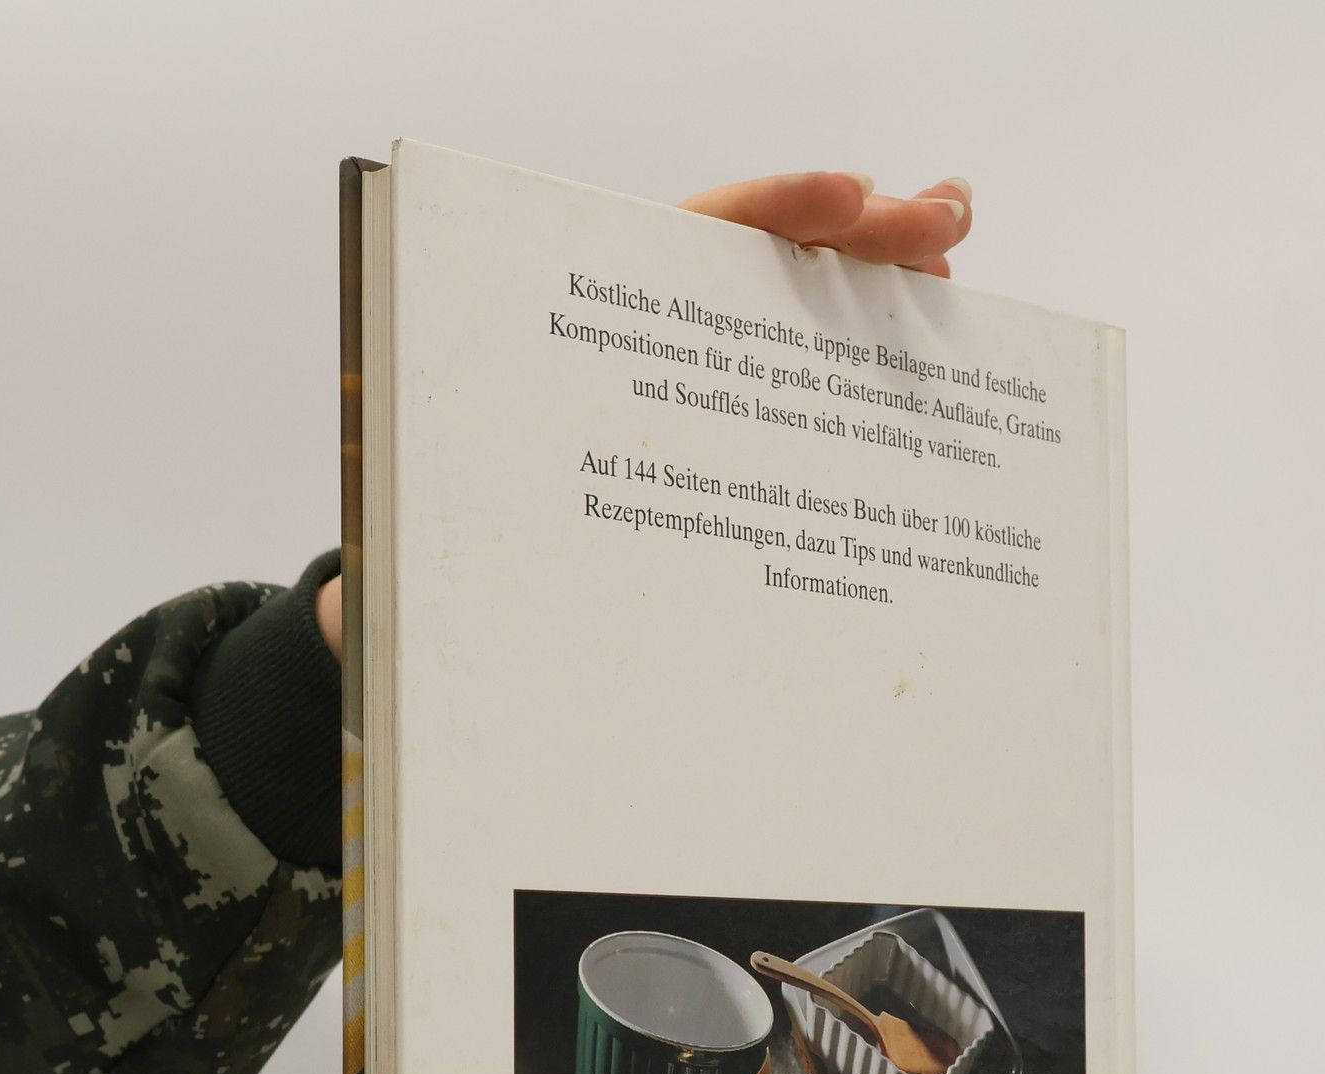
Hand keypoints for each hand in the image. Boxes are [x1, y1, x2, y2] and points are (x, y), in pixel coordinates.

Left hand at [315, 172, 971, 659]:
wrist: (460, 621)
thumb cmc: (441, 578)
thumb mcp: (423, 573)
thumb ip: (406, 582)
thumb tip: (366, 611)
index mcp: (574, 349)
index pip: (673, 251)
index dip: (765, 214)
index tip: (842, 201)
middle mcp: (642, 362)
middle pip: (760, 272)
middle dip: (860, 235)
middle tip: (947, 219)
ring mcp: (694, 411)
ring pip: (796, 337)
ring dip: (883, 296)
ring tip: (959, 262)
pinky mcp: (730, 468)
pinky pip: (807, 418)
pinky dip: (871, 392)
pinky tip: (935, 381)